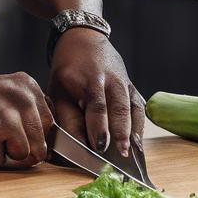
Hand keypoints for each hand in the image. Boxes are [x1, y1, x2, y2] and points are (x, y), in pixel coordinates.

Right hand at [0, 72, 54, 168]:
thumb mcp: (7, 93)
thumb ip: (27, 111)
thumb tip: (45, 144)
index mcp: (29, 85)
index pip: (50, 123)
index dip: (34, 137)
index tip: (20, 138)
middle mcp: (24, 96)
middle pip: (41, 141)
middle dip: (24, 150)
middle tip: (4, 144)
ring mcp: (10, 111)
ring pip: (26, 153)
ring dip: (8, 154)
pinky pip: (5, 157)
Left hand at [47, 29, 144, 157]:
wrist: (83, 40)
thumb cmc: (67, 72)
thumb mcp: (58, 91)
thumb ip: (67, 118)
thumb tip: (77, 146)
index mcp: (88, 78)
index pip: (96, 105)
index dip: (99, 126)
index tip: (100, 146)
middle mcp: (110, 79)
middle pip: (119, 107)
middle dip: (120, 132)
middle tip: (121, 156)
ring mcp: (125, 82)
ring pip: (132, 108)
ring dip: (133, 132)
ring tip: (132, 155)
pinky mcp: (133, 88)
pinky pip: (139, 109)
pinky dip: (139, 127)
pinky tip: (138, 145)